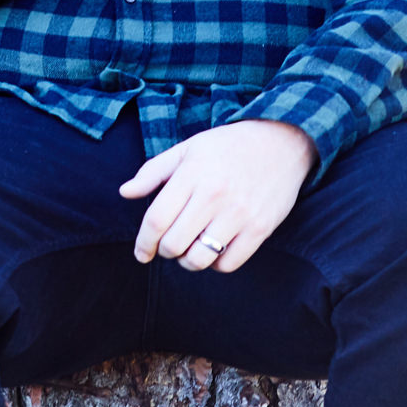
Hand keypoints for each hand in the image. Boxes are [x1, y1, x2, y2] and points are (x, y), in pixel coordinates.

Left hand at [120, 120, 316, 273]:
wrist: (282, 141)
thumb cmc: (229, 146)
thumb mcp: (188, 149)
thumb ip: (153, 171)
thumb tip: (125, 192)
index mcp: (192, 174)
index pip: (156, 220)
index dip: (143, 243)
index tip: (141, 252)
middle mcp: (214, 195)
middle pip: (174, 244)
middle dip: (164, 251)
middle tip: (168, 246)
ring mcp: (239, 213)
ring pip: (200, 259)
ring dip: (188, 261)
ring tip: (190, 249)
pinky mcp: (260, 228)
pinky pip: (229, 264)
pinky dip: (215, 264)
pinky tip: (214, 250)